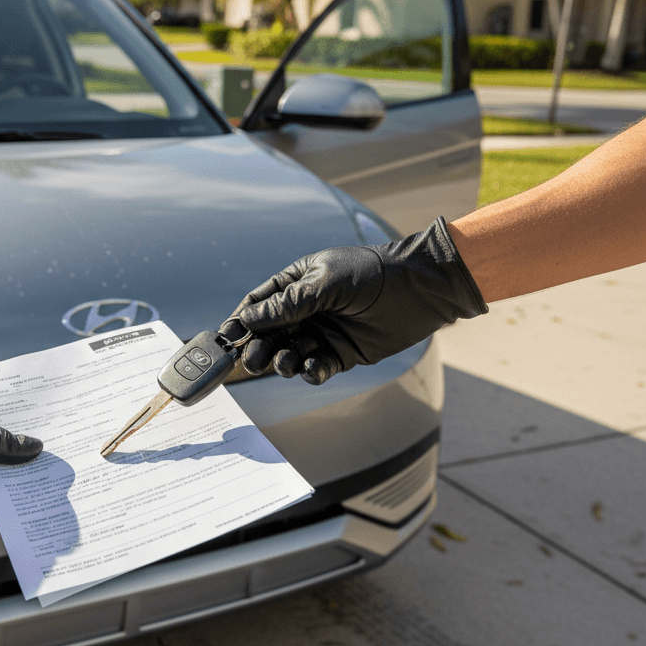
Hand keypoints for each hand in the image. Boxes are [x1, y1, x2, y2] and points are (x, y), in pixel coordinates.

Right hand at [223, 217, 486, 384]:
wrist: (418, 290)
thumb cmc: (370, 274)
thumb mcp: (324, 284)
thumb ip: (287, 304)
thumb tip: (248, 320)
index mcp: (297, 283)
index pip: (260, 304)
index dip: (242, 320)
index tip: (227, 337)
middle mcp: (307, 310)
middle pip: (271, 333)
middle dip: (259, 346)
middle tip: (252, 360)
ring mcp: (323, 332)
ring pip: (291, 353)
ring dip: (283, 361)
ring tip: (285, 363)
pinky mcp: (342, 354)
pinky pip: (317, 367)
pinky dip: (312, 371)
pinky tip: (313, 369)